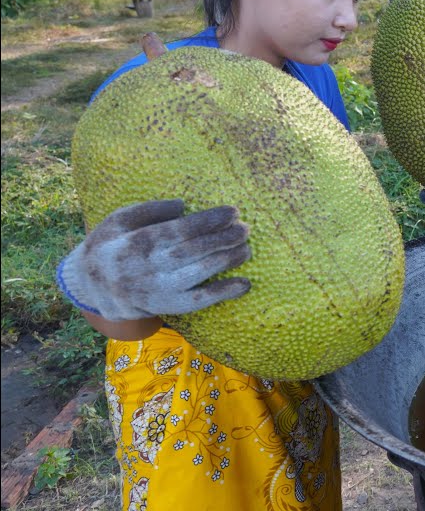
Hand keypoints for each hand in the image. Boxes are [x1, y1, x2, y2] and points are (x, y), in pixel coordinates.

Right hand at [56, 199, 250, 320]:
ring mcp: (159, 289)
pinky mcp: (167, 305)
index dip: (208, 221)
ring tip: (247, 248)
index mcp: (136, 242)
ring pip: (198, 274)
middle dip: (223, 238)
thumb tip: (183, 205)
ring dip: (227, 261)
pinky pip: (199, 301)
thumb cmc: (110, 245)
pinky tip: (244, 284)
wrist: (91, 287)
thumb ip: (149, 209)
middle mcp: (148, 267)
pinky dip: (223, 293)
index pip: (178, 230)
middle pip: (192, 251)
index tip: (232, 211)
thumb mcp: (117, 220)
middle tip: (246, 228)